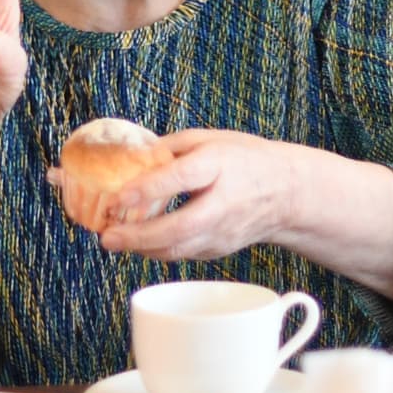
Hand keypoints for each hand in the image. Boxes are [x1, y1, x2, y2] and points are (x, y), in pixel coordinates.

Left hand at [97, 130, 290, 261]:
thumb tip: (132, 157)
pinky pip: (182, 254)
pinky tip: (137, 242)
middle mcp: (222, 203)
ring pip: (178, 249)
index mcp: (219, 166)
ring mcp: (222, 232)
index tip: (118, 195)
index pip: (182, 178)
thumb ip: (171, 147)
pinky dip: (156, 251)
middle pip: (178, 228)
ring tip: (112, 240)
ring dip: (141, 248)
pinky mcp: (219, 249)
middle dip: (138, 236)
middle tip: (106, 236)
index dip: (148, 188)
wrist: (286, 192)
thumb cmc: (244, 159)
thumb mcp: (210, 138)